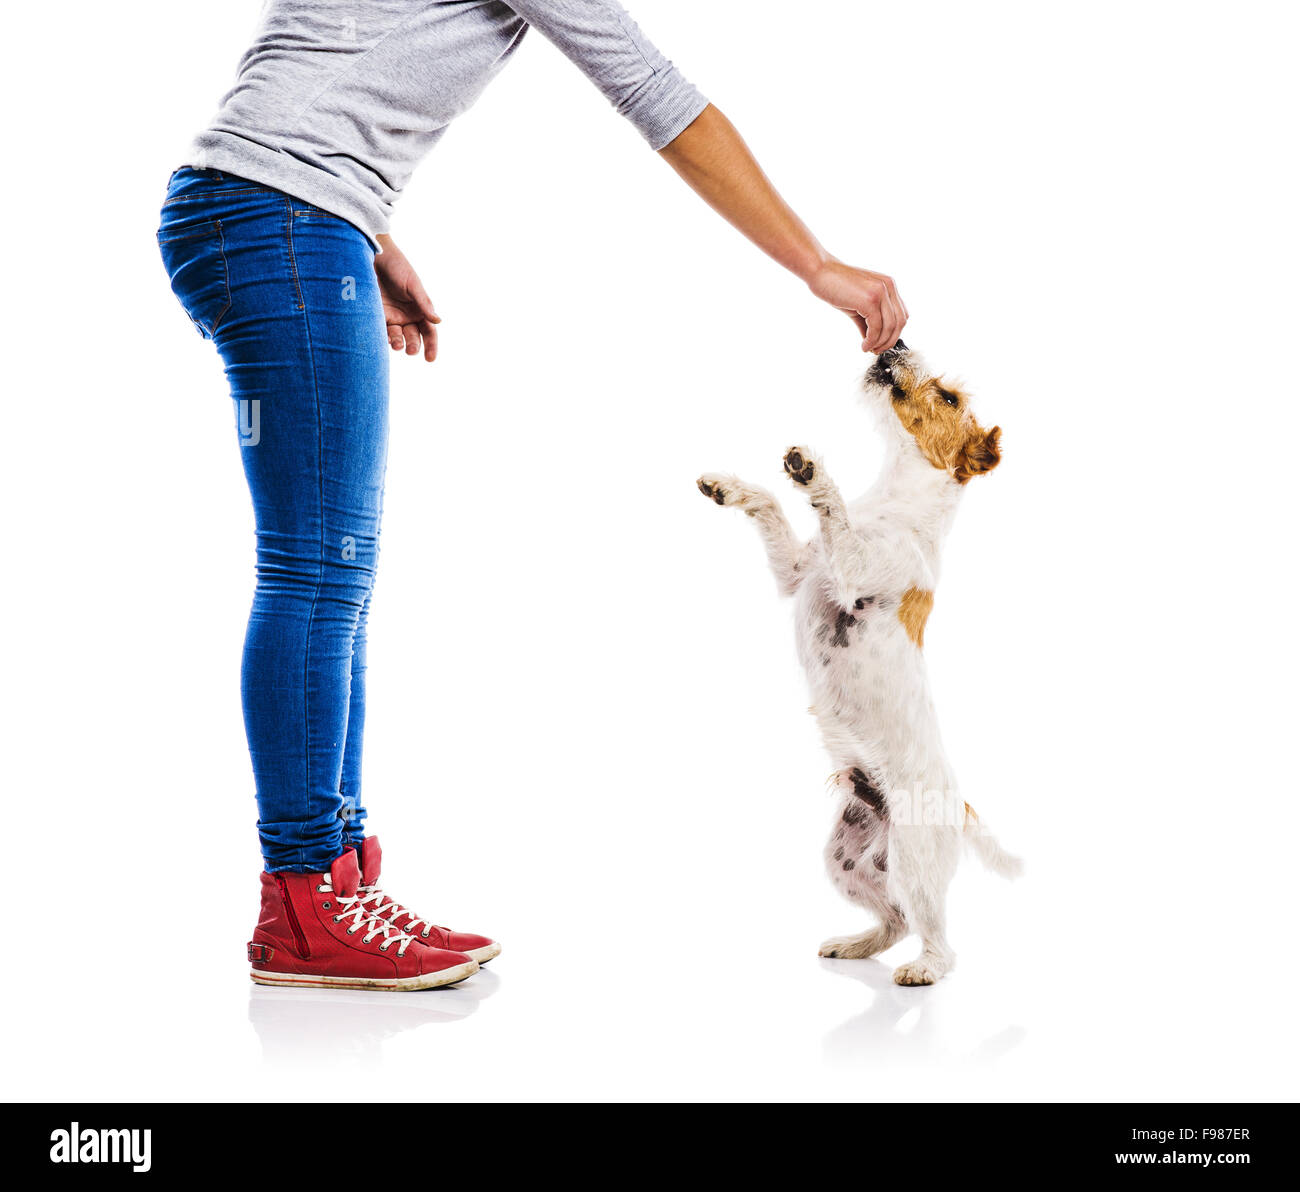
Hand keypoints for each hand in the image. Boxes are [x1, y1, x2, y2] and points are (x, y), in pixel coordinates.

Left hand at [373, 235, 440, 361]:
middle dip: (413, 345)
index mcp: (419, 309)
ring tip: (397, 345)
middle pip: (413, 337)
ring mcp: (391, 316)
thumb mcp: (413, 284)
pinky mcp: (375, 315)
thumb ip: (424, 303)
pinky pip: (380, 331)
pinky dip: (383, 337)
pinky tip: (384, 339)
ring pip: (397, 337)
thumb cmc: (396, 266)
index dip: (431, 345)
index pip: (429, 331)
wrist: (373, 254)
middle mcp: (406, 315)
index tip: (430, 358)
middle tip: (410, 350)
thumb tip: (438, 321)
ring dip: (398, 343)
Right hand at [808, 259, 907, 352]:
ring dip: (880, 343)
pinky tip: (864, 345)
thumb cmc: (836, 286)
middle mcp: (888, 287)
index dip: (894, 332)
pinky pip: (877, 327)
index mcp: (889, 285)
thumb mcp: (857, 305)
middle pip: (899, 322)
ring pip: (890, 327)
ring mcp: (881, 292)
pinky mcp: (870, 300)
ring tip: (868, 348)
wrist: (820, 272)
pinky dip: (871, 340)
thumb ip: (868, 321)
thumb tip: (873, 342)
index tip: (881, 343)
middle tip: (876, 350)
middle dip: (889, 340)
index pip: (901, 314)